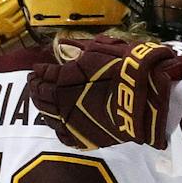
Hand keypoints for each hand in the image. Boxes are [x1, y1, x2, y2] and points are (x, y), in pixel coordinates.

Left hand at [26, 35, 181, 150]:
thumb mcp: (100, 48)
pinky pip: (63, 136)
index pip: (43, 75)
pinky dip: (57, 128)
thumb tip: (62, 45)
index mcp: (63, 78)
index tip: (36, 69)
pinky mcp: (84, 137)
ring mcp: (71, 121)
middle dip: (35, 89)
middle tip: (34, 84)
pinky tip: (57, 123)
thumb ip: (78, 48)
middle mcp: (61, 101)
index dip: (38, 71)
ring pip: (47, 117)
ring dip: (42, 108)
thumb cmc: (125, 66)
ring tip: (42, 101)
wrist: (147, 94)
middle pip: (40, 96)